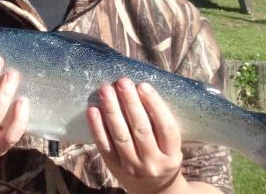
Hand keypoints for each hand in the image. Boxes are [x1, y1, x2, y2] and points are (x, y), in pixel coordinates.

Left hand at [87, 78, 185, 193]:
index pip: (166, 127)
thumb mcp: (170, 147)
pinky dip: (97, 127)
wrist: (153, 191)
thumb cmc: (161, 158)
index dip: (155, 105)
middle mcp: (153, 162)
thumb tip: (140, 89)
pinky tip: (93, 110)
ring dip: (112, 110)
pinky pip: (104, 145)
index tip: (143, 85)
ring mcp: (132, 167)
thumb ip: (159, 124)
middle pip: (141, 129)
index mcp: (172, 155)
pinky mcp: (114, 168)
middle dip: (130, 103)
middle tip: (122, 82)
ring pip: (121, 136)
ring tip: (106, 90)